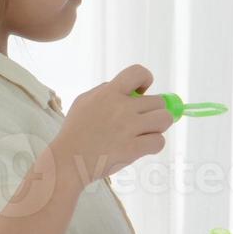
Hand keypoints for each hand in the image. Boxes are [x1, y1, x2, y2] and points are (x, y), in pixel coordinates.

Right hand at [52, 64, 176, 183]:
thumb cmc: (75, 132)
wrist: (68, 160)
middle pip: (159, 101)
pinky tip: (143, 147)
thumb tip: (132, 90)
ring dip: (159, 126)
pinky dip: (154, 145)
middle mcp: (121, 107)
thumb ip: (106, 91)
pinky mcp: (133, 148)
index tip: (142, 92)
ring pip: (165, 119)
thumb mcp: (84, 102)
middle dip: (155, 111)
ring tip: (146, 133)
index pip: (138, 72)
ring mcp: (128, 128)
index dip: (146, 79)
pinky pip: (159, 142)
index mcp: (109, 93)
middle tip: (143, 121)